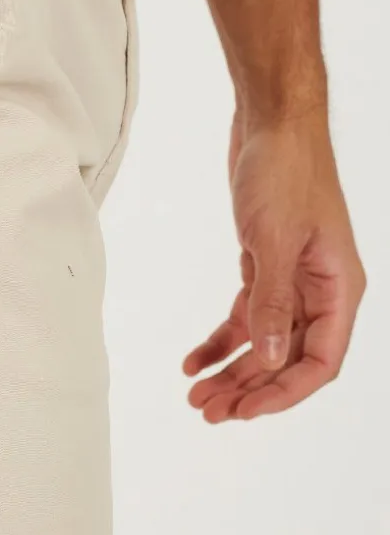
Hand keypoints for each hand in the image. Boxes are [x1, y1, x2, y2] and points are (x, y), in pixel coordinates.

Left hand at [184, 106, 364, 421]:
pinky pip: (247, 314)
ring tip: (196, 395)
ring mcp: (294, 279)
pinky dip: (221, 338)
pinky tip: (194, 358)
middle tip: (209, 411)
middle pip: (289, 358)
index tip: (245, 411)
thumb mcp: (275, 240)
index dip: (284, 392)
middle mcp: (322, 290)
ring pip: (265, 341)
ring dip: (233, 369)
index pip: (320, 361)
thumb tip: (271, 358)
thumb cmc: (286, 171)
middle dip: (251, 388)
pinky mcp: (266, 265)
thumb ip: (273, 301)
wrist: (271, 123)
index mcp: (340, 289)